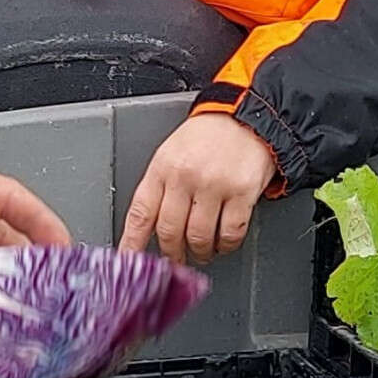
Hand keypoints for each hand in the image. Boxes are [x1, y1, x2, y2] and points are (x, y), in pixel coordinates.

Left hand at [122, 109, 278, 265]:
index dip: (133, 242)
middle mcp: (185, 177)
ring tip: (202, 251)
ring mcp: (214, 185)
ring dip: (200, 252)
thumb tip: (149, 228)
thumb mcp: (172, 153)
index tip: (130, 259)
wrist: (246, 117)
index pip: (140, 214)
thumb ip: (160, 187)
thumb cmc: (208, 137)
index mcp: (163, 167)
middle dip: (172, 253)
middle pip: (169, 232)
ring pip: (199, 237)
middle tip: (176, 258)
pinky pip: (230, 233)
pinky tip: (224, 242)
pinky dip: (226, 245)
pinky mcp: (242, 192)